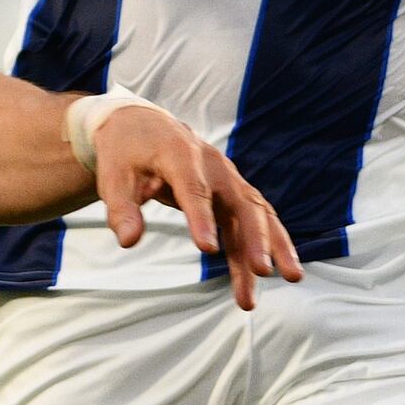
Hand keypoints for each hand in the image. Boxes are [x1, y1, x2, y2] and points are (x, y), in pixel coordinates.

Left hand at [87, 101, 305, 309]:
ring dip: (273, 246)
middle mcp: (214, 166)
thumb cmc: (126, 153)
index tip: (207, 249)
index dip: (201, 218)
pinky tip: (263, 275)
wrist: (144, 126)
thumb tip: (128, 241)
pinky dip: (263, 246)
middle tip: (264, 271)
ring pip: (258, 214)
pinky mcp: (232, 193)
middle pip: (242, 203)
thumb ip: (121, 209)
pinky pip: (252, 220)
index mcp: (180, 154)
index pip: (194, 189)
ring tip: (292, 278)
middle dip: (256, 238)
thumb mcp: (113, 177)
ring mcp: (228, 180)